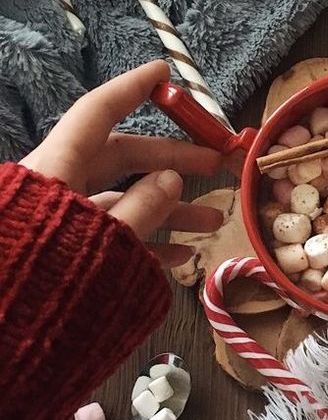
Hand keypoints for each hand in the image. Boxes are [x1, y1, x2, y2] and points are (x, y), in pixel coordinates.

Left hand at [20, 61, 224, 266]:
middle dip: (170, 162)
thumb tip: (171, 179)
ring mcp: (64, 225)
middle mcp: (57, 189)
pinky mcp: (68, 255)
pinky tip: (182, 256)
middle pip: (118, 159)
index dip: (131, 90)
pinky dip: (148, 243)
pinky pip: (113, 238)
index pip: (97, 114)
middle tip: (214, 165)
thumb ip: (142, 209)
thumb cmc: (47, 281)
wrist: (2, 346)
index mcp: (55, 171)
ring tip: (213, 221)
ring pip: (122, 202)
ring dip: (169, 210)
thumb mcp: (105, 241)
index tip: (164, 74)